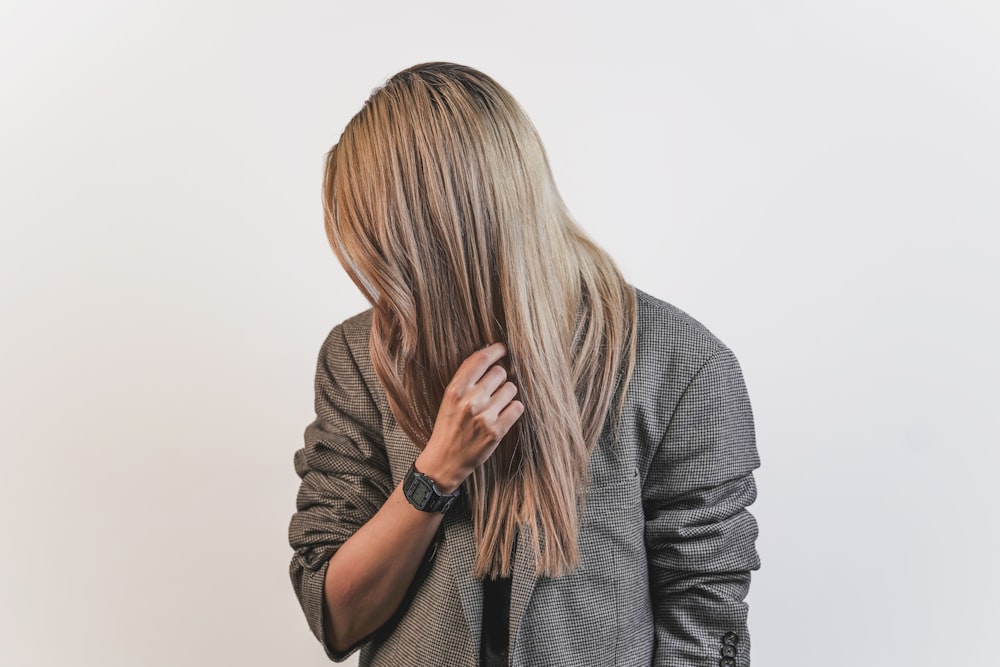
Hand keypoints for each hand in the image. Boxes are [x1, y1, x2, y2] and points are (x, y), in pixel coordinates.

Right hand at [415, 342, 524, 492]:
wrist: (445, 459)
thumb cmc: (448, 425)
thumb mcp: (449, 398)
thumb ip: (466, 377)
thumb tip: (487, 352)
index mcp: (455, 389)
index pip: (481, 359)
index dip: (496, 350)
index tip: (503, 349)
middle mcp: (470, 400)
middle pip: (500, 373)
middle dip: (500, 379)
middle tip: (493, 391)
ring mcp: (484, 416)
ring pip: (511, 389)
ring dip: (507, 395)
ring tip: (496, 406)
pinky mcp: (497, 431)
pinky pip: (517, 407)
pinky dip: (513, 409)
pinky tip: (504, 415)